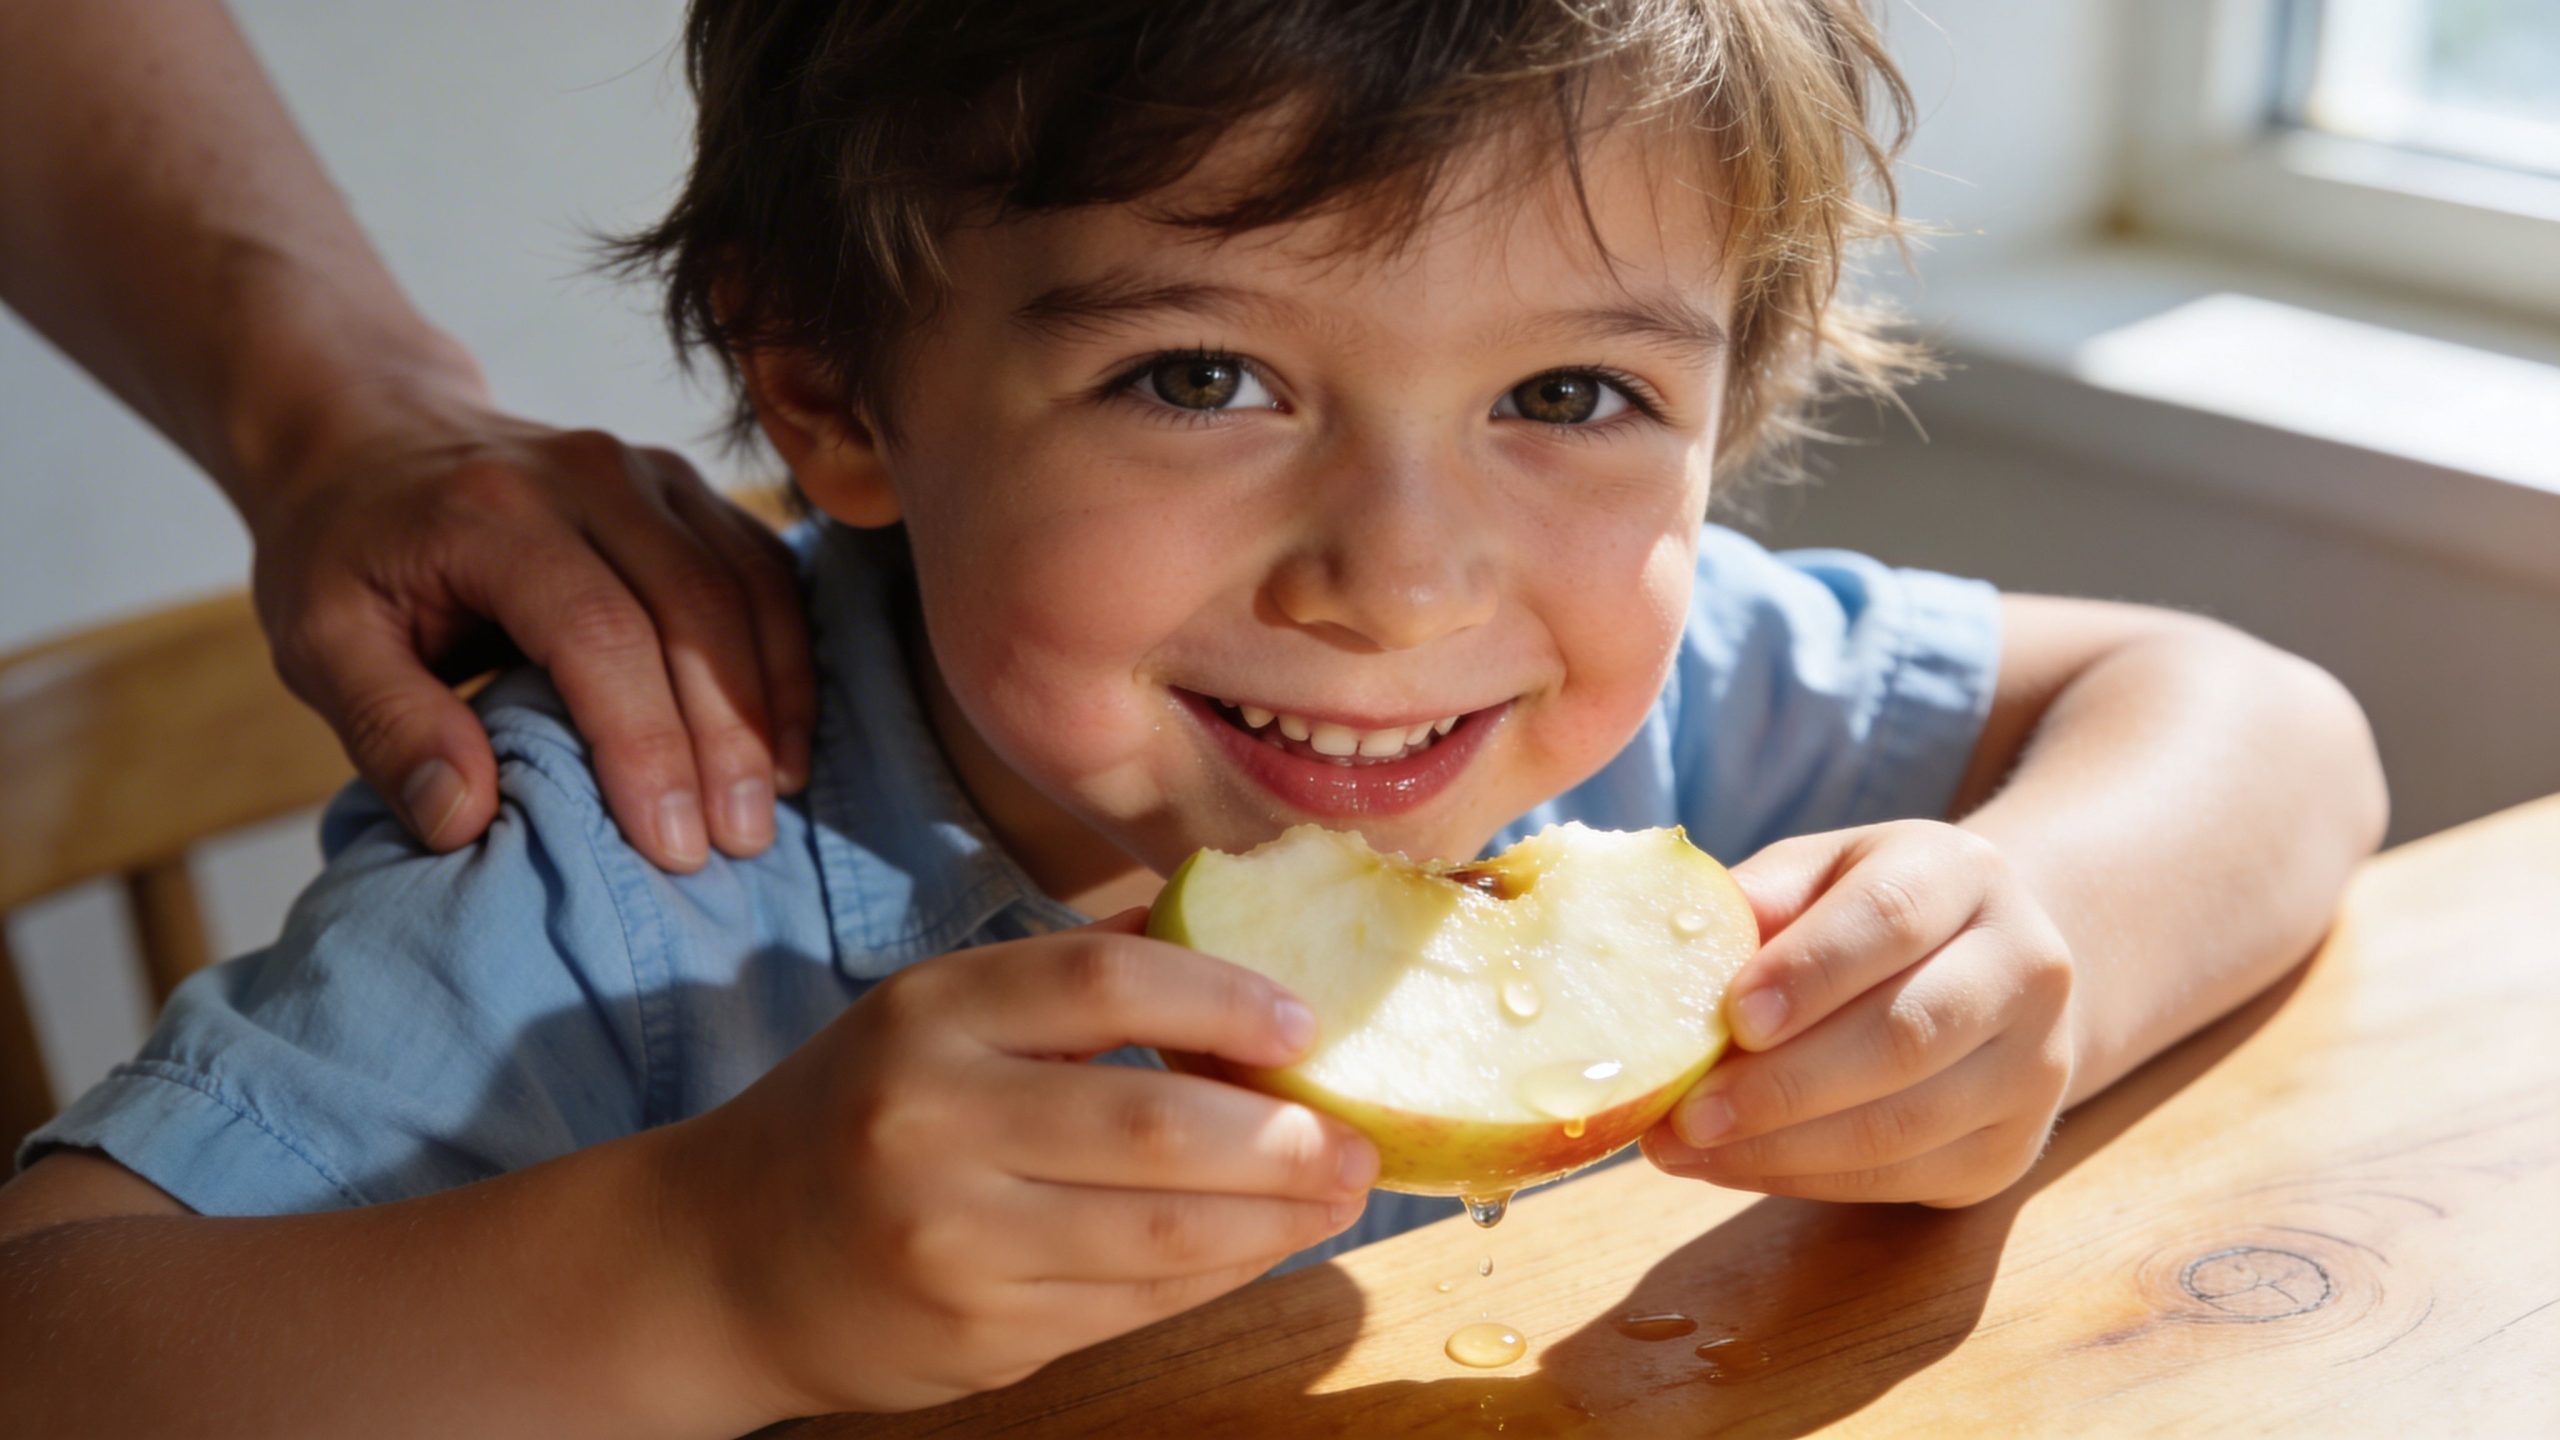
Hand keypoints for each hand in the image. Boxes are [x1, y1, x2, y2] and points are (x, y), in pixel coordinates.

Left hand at [244, 375, 813, 870]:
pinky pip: (765, 571)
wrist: (368, 432)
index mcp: (494, 510)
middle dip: (728, 738)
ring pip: (749, 588)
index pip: (599, 631)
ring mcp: (651, 471)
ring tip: (771, 803)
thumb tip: (464, 821)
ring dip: (773, 702)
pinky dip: (787, 658)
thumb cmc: (343, 551)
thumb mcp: (317, 642)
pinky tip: (782, 739)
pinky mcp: (690, 488)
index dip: (645, 743)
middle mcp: (589, 474)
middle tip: (739, 843)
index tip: (670, 844)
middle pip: (695, 609)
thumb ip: (386, 727)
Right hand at [653, 910, 1378, 1417]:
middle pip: (1153, 1123)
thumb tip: (1252, 965)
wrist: (723, 1260)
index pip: (1104, 979)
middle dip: (1284, 1137)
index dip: (1226, 994)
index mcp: (929, 1012)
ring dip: (1276, 1218)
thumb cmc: (862, 1114)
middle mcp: (930, 1118)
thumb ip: (1073, 992)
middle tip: (1359, 1139)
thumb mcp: (938, 1020)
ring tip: (1338, 1194)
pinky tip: (1263, 1244)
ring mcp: (951, 1238)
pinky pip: (1135, 1301)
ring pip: (1162, 1232)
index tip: (1306, 1022)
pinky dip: (1220, 1272)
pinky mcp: (977, 1333)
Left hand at [1640, 820, 2077, 1207]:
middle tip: (1687, 1113)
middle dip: (1784, 1085)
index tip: (1732, 1017)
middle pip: (1905, 1036)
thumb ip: (1760, 898)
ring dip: (1780, 1148)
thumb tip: (1678, 941)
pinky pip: (1900, 1177)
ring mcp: (2033, 1067)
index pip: (1891, 917)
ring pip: (1903, 1124)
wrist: (1987, 971)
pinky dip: (1803, 1179)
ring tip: (1685, 1147)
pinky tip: (1730, 1166)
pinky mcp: (2010, 1149)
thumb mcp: (1820, 874)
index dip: (1809, 971)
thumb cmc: (1867, 915)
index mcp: (1966, 874)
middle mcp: (2025, 966)